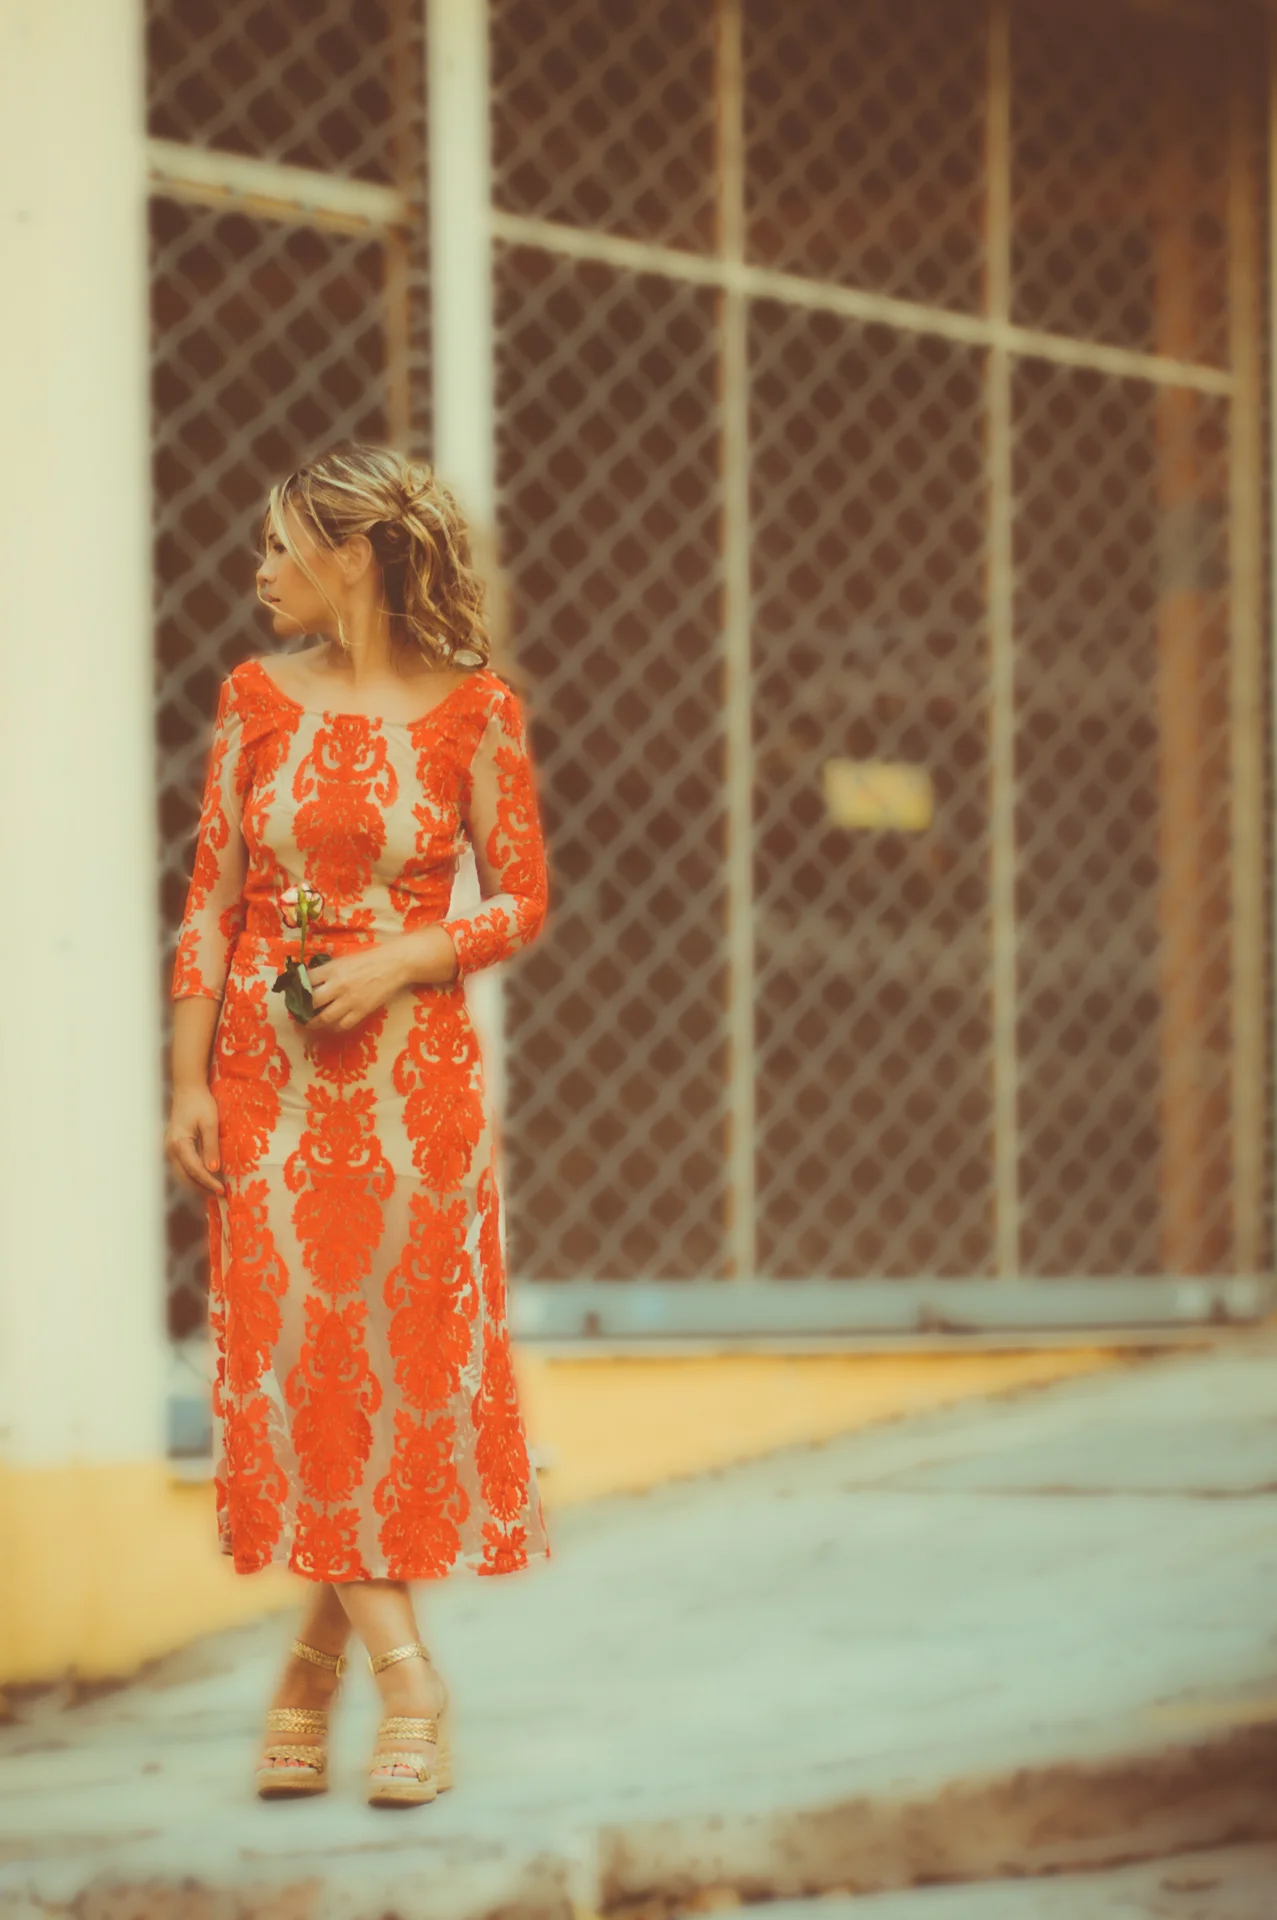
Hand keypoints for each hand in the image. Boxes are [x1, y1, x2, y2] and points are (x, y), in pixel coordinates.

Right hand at [165, 1082, 224, 1196]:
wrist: (188, 1089)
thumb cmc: (200, 1103)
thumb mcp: (210, 1123)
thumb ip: (211, 1147)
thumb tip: (213, 1169)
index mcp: (179, 1144)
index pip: (195, 1169)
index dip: (209, 1182)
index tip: (222, 1190)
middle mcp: (170, 1149)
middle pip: (184, 1177)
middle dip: (201, 1188)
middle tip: (218, 1195)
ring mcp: (169, 1149)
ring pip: (182, 1174)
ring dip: (196, 1183)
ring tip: (213, 1190)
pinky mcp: (173, 1147)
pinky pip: (182, 1166)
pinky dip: (193, 1174)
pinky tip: (205, 1177)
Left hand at [307, 941, 411, 1031]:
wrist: (393, 965)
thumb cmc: (369, 959)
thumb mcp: (344, 959)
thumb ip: (327, 970)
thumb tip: (310, 980)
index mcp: (332, 969)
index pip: (306, 980)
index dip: (297, 988)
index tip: (294, 993)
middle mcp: (337, 985)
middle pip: (311, 1002)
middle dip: (301, 1009)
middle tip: (298, 1013)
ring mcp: (350, 1000)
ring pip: (324, 1018)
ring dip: (314, 1023)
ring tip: (309, 1023)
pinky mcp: (362, 1011)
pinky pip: (343, 1025)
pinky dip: (334, 1027)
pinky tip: (332, 1025)